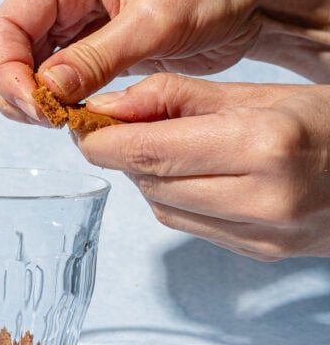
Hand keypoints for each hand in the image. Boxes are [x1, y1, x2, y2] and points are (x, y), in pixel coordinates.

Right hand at [0, 0, 329, 122]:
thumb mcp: (156, 22)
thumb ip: (95, 59)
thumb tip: (45, 92)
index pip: (7, 23)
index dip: (8, 72)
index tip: (36, 109)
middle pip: (5, 46)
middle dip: (14, 88)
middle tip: (48, 121)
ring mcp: (75, 14)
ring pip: (25, 64)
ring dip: (33, 97)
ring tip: (62, 121)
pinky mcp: (92, 41)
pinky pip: (54, 74)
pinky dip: (56, 99)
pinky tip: (74, 115)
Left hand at [72, 74, 329, 260]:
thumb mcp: (263, 91)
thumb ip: (181, 99)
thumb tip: (110, 107)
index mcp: (264, 145)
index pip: (148, 151)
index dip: (100, 139)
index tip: (79, 122)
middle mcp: (262, 198)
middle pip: (150, 182)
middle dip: (118, 155)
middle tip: (108, 126)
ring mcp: (262, 235)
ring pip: (163, 208)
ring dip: (145, 176)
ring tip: (156, 143)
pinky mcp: (260, 254)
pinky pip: (190, 226)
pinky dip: (173, 198)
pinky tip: (186, 172)